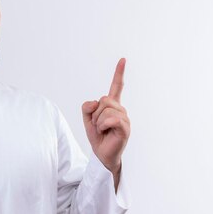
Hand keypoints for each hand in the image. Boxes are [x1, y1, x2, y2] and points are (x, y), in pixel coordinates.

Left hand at [81, 58, 130, 176]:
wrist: (101, 154)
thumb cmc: (97, 136)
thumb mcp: (87, 119)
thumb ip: (87, 107)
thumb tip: (96, 102)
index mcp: (112, 105)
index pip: (116, 86)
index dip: (119, 73)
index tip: (123, 59)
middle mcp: (121, 109)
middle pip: (104, 99)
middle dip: (95, 113)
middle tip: (98, 125)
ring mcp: (125, 118)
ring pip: (106, 109)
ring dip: (98, 121)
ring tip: (103, 130)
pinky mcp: (125, 128)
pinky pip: (111, 119)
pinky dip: (103, 125)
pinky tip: (106, 132)